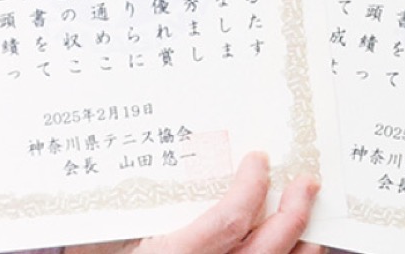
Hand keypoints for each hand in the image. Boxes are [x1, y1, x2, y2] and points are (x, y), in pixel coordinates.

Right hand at [67, 151, 322, 253]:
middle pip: (267, 249)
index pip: (230, 220)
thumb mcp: (96, 246)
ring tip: (309, 220)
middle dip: (294, 212)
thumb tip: (127, 164)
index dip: (252, 186)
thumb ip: (118, 216)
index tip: (259, 160)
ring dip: (300, 246)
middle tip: (307, 182)